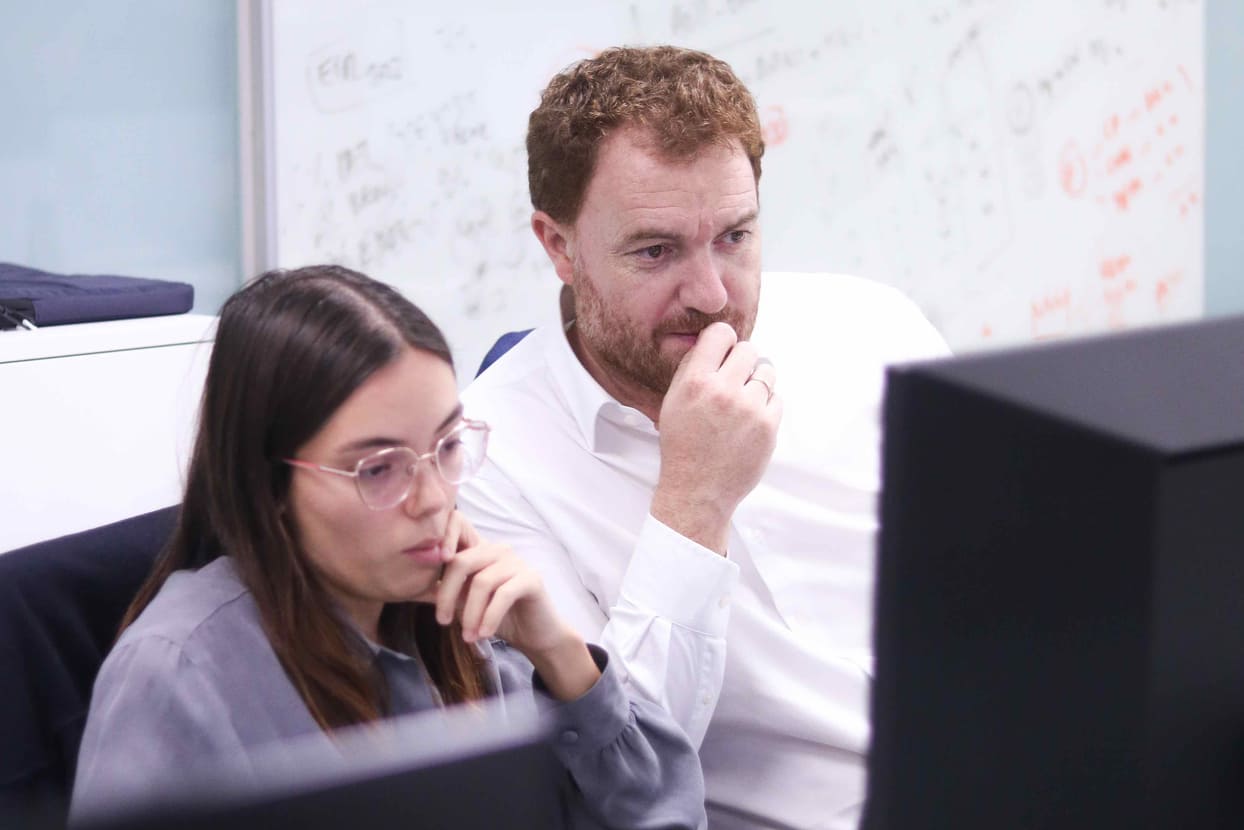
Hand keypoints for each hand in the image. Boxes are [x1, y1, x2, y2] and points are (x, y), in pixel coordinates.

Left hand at [422, 511, 599, 699]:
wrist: (534, 635)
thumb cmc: (497, 617)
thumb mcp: (466, 603)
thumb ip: (446, 591)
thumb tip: (414, 586)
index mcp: (481, 550)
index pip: (458, 527)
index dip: (443, 538)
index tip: (428, 571)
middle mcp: (498, 550)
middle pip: (462, 562)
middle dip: (448, 595)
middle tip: (442, 622)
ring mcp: (517, 562)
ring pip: (482, 582)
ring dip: (471, 615)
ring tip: (468, 637)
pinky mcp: (531, 579)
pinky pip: (503, 595)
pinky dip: (490, 617)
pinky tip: (484, 635)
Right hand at [652, 321, 781, 554]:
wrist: (698, 490)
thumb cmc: (683, 445)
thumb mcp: (674, 401)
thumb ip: (693, 368)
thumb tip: (716, 341)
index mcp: (695, 382)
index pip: (721, 333)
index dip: (723, 341)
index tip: (723, 353)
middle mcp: (723, 391)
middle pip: (749, 349)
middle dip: (742, 361)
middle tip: (734, 379)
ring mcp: (749, 409)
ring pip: (767, 372)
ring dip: (756, 382)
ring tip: (741, 402)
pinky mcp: (769, 427)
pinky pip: (776, 398)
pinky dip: (765, 405)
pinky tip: (749, 420)